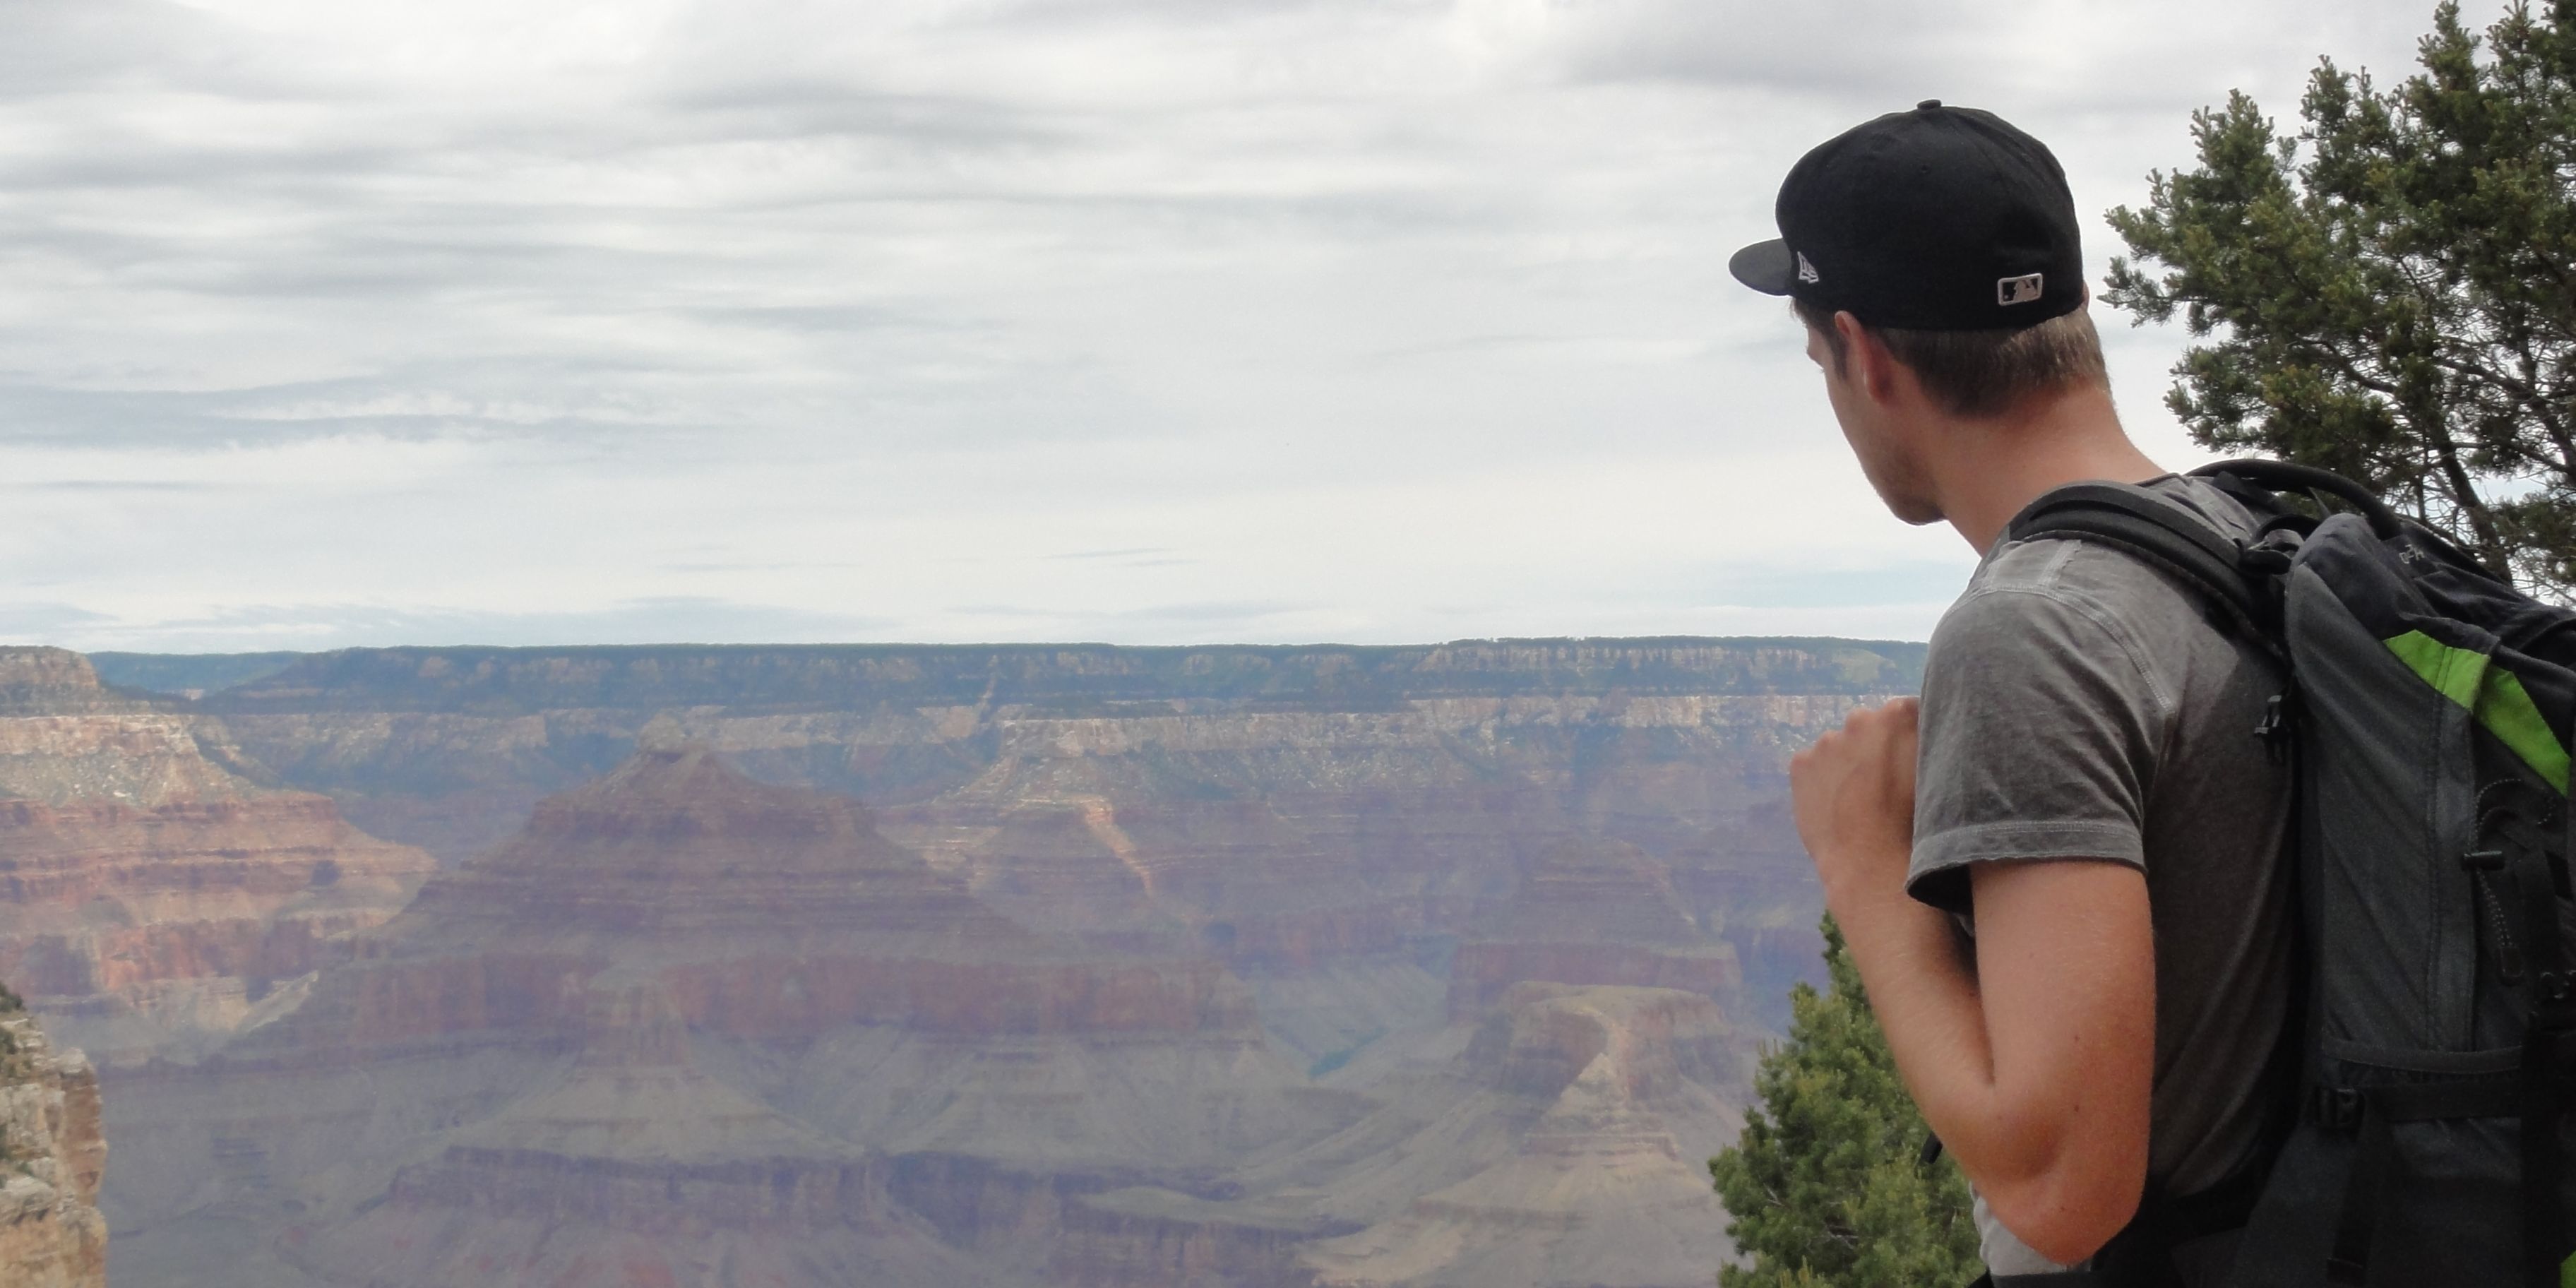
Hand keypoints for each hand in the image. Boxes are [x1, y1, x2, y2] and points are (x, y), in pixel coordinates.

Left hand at [1790, 697, 1919, 914]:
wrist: (1869, 861)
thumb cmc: (1915, 820)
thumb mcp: (1939, 775)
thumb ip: (1931, 743)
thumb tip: (1923, 732)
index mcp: (1898, 715)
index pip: (1907, 714)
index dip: (1910, 737)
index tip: (1911, 761)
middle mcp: (1859, 718)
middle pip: (1870, 727)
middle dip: (1876, 747)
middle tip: (1884, 783)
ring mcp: (1826, 741)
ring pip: (1839, 747)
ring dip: (1848, 763)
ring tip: (1857, 799)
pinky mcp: (1800, 764)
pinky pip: (1813, 766)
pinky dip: (1822, 779)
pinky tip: (1834, 804)